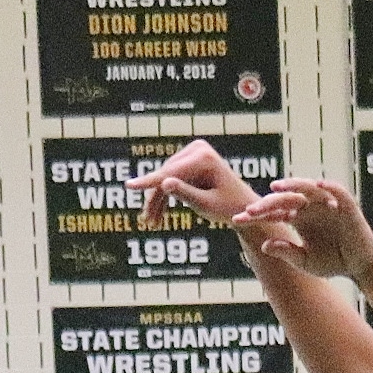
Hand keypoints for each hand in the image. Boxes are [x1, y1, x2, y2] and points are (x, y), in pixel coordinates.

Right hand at [127, 140, 258, 230]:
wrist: (243, 205)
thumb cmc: (229, 208)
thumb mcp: (206, 206)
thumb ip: (185, 194)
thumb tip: (164, 184)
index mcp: (204, 158)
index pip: (171, 172)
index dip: (148, 182)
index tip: (129, 186)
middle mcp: (197, 149)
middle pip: (166, 175)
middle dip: (155, 198)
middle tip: (148, 222)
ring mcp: (193, 153)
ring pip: (166, 177)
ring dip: (158, 200)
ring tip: (152, 223)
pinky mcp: (190, 161)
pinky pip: (172, 178)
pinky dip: (166, 195)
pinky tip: (158, 215)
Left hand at [238, 178, 372, 281]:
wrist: (360, 266)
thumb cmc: (333, 263)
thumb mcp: (305, 261)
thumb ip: (287, 252)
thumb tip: (264, 244)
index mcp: (298, 218)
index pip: (273, 212)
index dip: (256, 215)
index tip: (237, 220)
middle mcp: (310, 207)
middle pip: (285, 199)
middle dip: (268, 203)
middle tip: (252, 209)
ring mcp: (327, 204)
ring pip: (307, 189)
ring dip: (293, 186)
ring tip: (277, 188)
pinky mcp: (345, 204)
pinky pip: (336, 191)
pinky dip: (328, 187)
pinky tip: (316, 186)